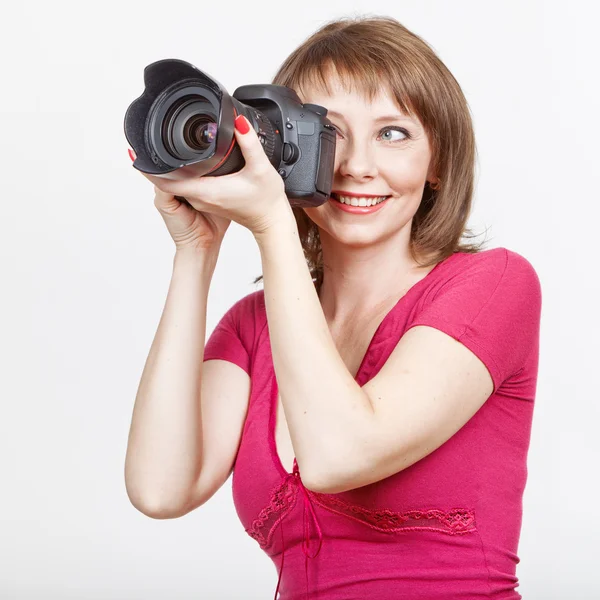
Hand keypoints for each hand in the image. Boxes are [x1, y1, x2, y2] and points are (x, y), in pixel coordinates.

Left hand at [131, 115, 292, 238]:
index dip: (148, 167)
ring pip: (180, 183)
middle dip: (158, 161)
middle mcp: (201, 197)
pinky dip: (184, 174)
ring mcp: (205, 200)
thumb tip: (239, 122)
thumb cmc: (265, 204)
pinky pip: (190, 186)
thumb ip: (249, 144)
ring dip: (172, 168)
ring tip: (164, 146)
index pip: (166, 180)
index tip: (135, 152)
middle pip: (169, 180)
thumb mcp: (261, 170)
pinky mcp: (211, 200)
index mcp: (205, 191)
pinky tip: (189, 161)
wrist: (271, 224)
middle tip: (148, 139)